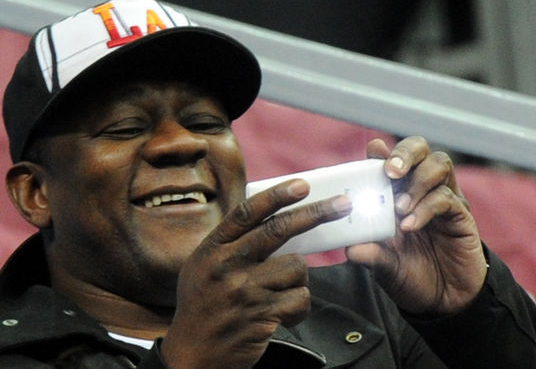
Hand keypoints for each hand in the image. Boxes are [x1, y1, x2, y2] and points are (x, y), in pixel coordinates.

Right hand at [161, 179, 351, 368]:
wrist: (192, 354)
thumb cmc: (203, 306)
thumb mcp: (202, 267)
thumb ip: (231, 245)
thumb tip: (272, 217)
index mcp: (212, 249)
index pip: (248, 213)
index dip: (278, 195)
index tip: (303, 184)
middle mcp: (226, 265)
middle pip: (278, 230)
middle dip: (316, 213)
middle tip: (343, 204)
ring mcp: (244, 291)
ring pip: (296, 267)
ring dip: (299, 279)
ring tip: (282, 293)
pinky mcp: (261, 315)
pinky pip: (300, 299)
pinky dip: (299, 307)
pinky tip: (284, 315)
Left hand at [346, 137, 486, 315]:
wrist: (443, 301)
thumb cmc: (410, 276)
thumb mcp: (384, 266)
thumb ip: (370, 254)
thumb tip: (349, 248)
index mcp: (398, 193)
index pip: (391, 160)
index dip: (382, 152)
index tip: (373, 151)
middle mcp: (422, 189)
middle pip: (420, 148)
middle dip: (405, 153)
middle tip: (390, 172)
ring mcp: (444, 200)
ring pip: (439, 164)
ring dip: (417, 181)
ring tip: (399, 207)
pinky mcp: (461, 216)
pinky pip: (447, 198)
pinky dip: (426, 208)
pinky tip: (410, 226)